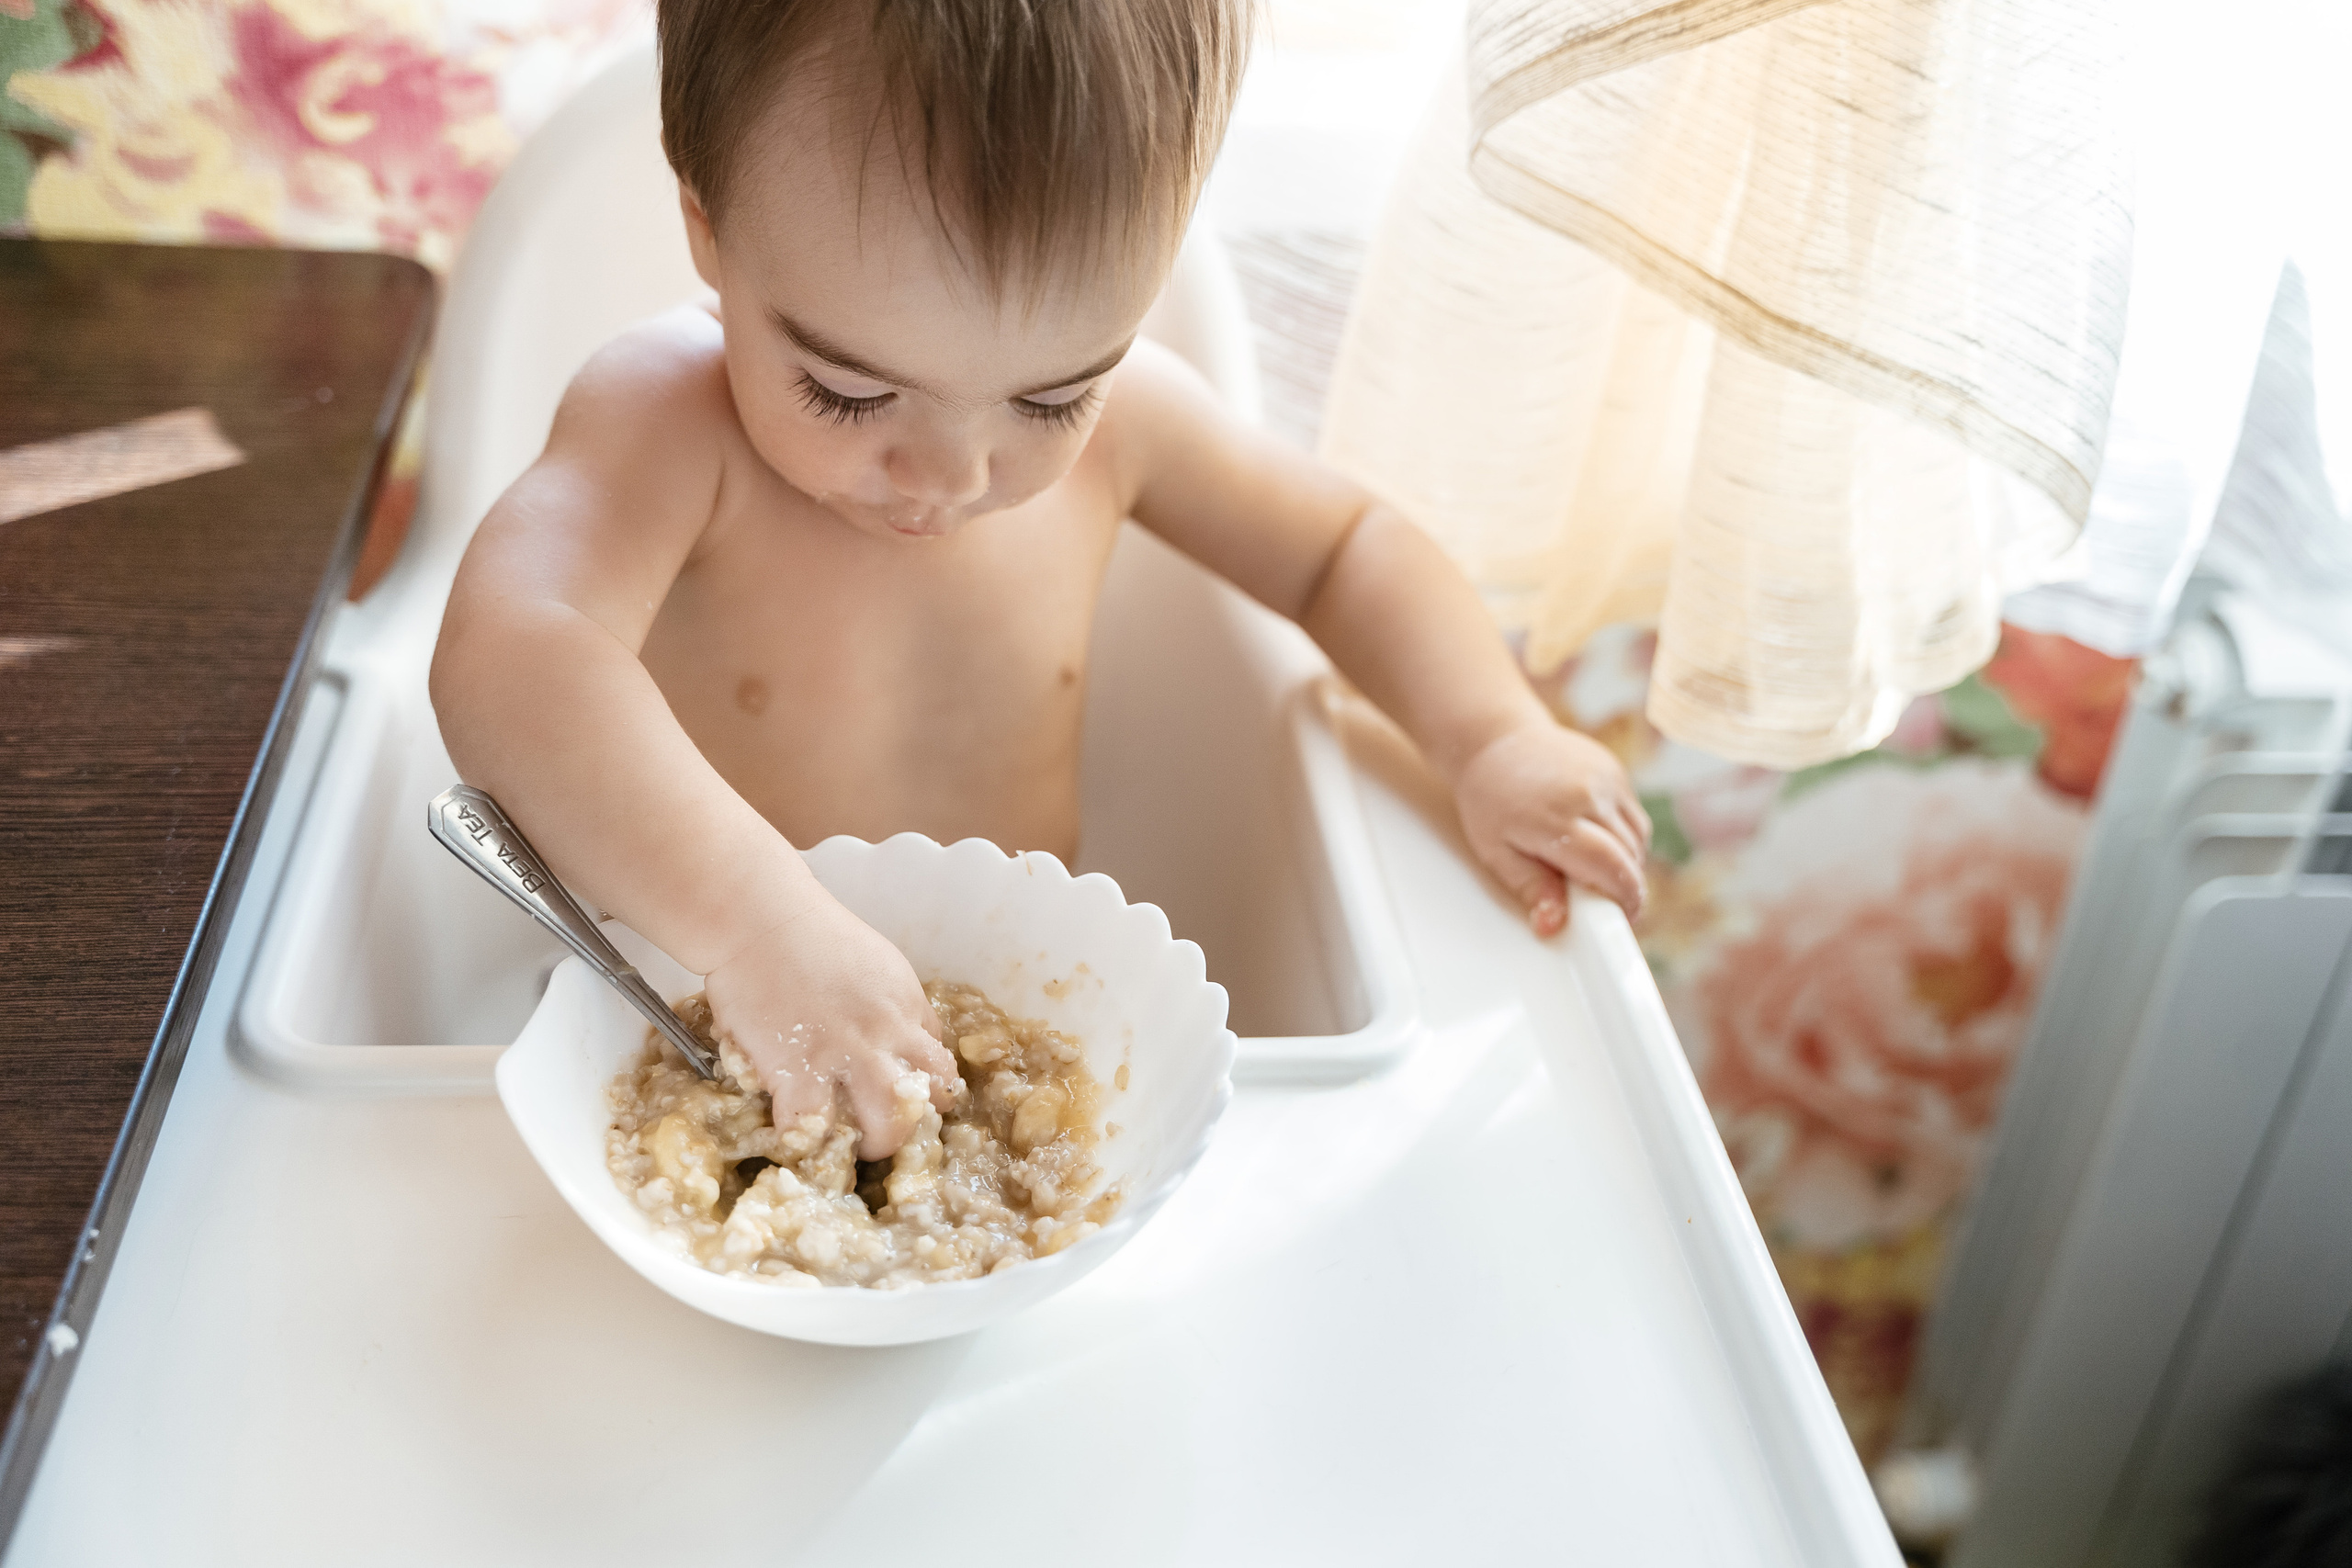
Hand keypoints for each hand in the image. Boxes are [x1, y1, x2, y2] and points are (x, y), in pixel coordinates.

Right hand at [701, 893, 960, 1158]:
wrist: (759, 918)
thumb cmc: (804, 932)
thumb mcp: (873, 963)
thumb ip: (886, 1005)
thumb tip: (883, 1038)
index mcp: (907, 1004)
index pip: (937, 1062)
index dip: (920, 1086)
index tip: (899, 1096)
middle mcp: (890, 1033)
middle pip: (934, 1098)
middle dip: (915, 1123)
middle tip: (885, 1129)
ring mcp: (849, 1055)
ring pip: (890, 1125)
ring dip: (873, 1142)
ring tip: (851, 1144)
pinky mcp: (800, 1071)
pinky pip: (812, 1128)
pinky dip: (804, 1140)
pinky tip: (794, 1135)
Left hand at [1454, 721, 1650, 936]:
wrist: (1498, 740)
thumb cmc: (1491, 800)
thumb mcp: (1496, 850)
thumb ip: (1530, 886)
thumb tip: (1553, 925)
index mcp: (1552, 818)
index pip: (1609, 865)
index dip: (1624, 897)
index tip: (1623, 919)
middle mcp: (1586, 795)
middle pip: (1629, 855)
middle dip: (1625, 886)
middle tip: (1607, 904)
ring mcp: (1605, 779)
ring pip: (1637, 837)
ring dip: (1627, 862)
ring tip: (1596, 870)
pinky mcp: (1615, 770)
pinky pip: (1634, 817)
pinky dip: (1625, 837)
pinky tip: (1598, 840)